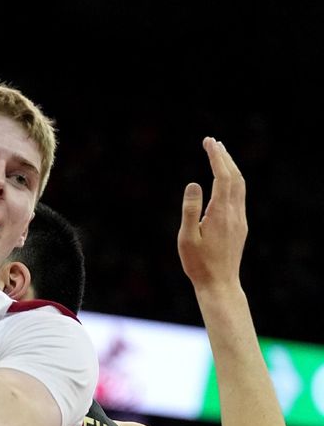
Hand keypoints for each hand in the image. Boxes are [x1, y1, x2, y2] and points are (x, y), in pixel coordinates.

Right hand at [177, 137, 247, 292]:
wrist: (219, 284)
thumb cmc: (198, 263)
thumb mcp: (186, 237)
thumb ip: (190, 209)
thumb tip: (193, 184)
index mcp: (220, 213)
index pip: (222, 177)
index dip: (216, 157)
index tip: (208, 142)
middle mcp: (234, 214)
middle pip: (235, 177)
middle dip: (224, 157)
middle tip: (212, 141)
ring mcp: (240, 220)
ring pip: (240, 186)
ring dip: (230, 167)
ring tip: (219, 154)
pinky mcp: (240, 226)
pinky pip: (239, 196)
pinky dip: (232, 180)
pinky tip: (224, 180)